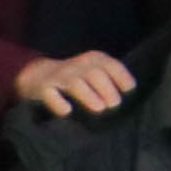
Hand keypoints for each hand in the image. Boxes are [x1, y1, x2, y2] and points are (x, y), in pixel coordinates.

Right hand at [14, 51, 137, 115]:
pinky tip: (67, 111)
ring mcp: (59, 76)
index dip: (121, 76)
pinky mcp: (43, 88)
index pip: (110, 64)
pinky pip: (49, 94)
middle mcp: (77, 66)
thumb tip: (132, 95)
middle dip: (106, 88)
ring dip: (88, 95)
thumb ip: (112, 79)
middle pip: (94, 74)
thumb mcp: (95, 71)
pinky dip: (58, 102)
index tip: (130, 89)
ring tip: (100, 108)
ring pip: (74, 83)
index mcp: (94, 59)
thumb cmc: (78, 77)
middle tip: (115, 104)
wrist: (39, 74)